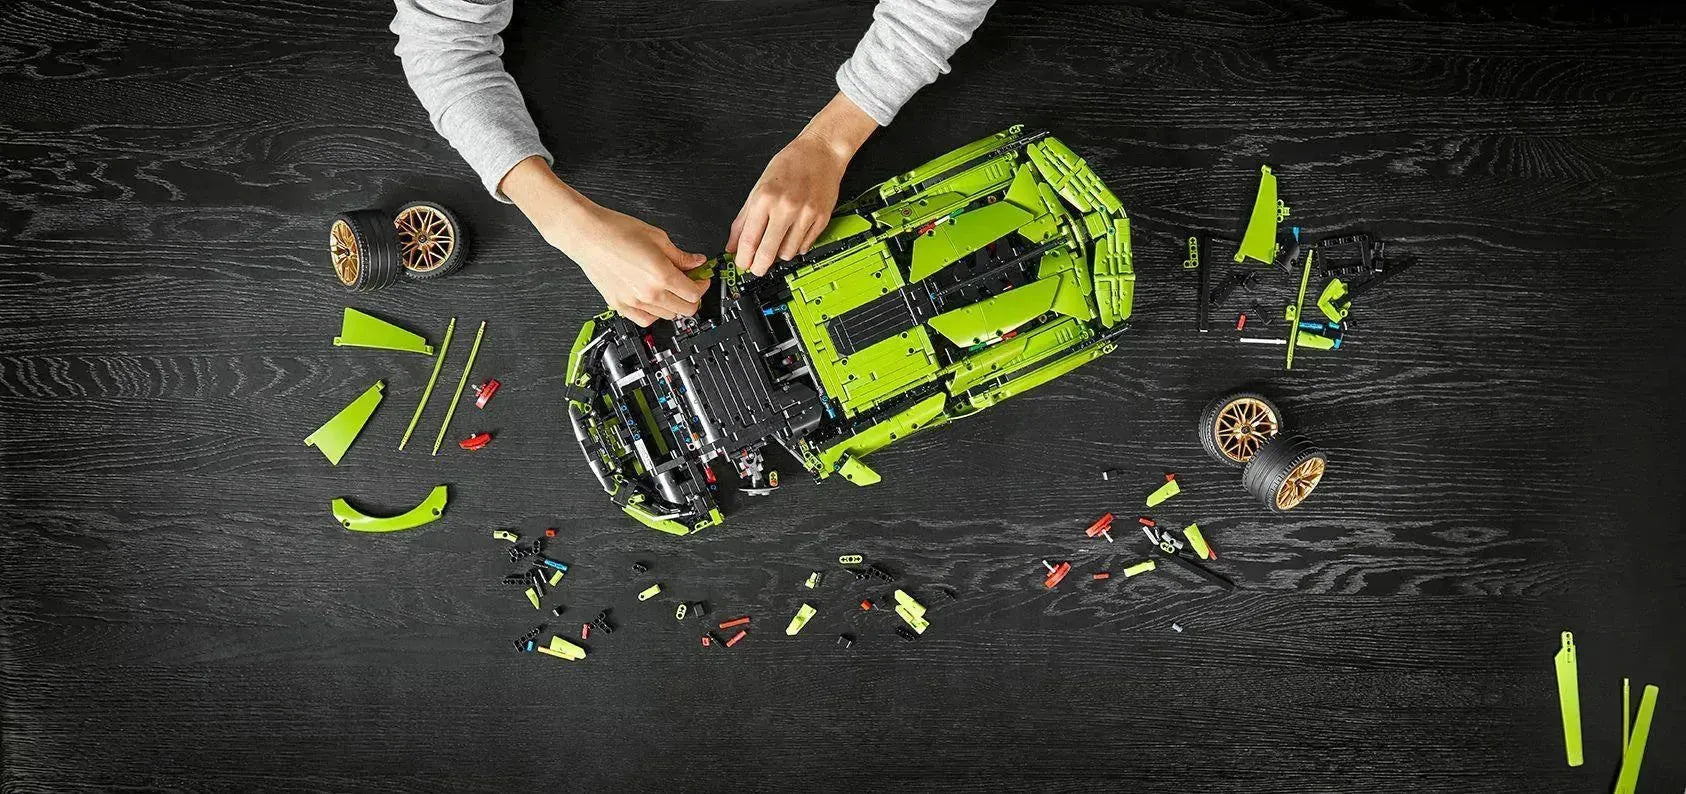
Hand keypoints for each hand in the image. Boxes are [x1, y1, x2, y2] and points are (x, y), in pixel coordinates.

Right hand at [501, 157, 709, 326]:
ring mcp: (634, 303)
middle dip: (693, 298)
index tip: (702, 279)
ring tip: (671, 289)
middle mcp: (649, 293)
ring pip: (667, 317)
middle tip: (691, 285)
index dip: (703, 285)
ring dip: (675, 305)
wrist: (587, 235)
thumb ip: (680, 255)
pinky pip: (645, 320)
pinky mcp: (620, 305)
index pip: (695, 293)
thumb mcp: (658, 237)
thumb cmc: (616, 231)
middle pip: (685, 310)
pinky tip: (655, 300)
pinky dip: (655, 314)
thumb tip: (697, 262)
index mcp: (662, 275)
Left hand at [727, 92, 877, 275]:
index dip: (743, 259)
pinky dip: (796, 246)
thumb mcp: (759, 187)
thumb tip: (733, 244)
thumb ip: (743, 219)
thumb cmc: (790, 165)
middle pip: (767, 253)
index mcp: (765, 198)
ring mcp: (805, 215)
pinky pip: (805, 246)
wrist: (821, 152)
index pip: (749, 240)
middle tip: (756, 268)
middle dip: (759, 267)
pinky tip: (793, 235)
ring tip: (777, 243)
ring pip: (787, 253)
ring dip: (779, 254)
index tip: (742, 264)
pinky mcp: (821, 219)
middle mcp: (785, 207)